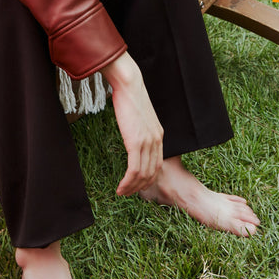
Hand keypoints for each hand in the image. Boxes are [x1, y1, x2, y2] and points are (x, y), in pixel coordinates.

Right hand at [101, 52, 163, 195]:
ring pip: (143, 174)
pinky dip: (128, 182)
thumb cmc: (129, 97)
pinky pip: (134, 169)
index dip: (148, 178)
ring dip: (132, 188)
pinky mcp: (136, 142)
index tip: (136, 185)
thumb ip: (139, 129)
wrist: (129, 84)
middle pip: (152, 173)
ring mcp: (148, 142)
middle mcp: (157, 140)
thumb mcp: (138, 117)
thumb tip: (132, 135)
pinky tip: (120, 187)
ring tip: (121, 193)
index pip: (157, 164)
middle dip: (141, 187)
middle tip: (128, 193)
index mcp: (158, 135)